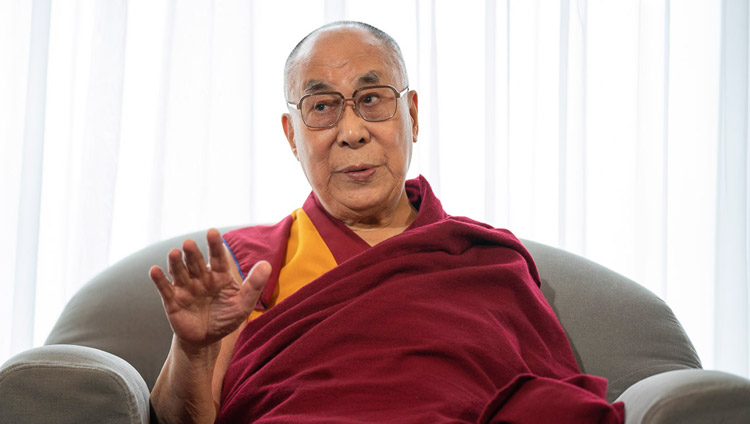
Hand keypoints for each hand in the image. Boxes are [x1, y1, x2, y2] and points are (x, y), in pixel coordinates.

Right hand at [149, 228, 270, 348]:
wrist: (206, 340)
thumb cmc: (226, 318)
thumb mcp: (243, 304)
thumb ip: (254, 285)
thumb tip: (266, 264)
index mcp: (219, 276)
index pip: (218, 258)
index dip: (215, 245)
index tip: (212, 232)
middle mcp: (201, 278)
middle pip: (196, 262)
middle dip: (192, 253)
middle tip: (189, 243)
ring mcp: (186, 288)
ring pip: (180, 272)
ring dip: (176, 262)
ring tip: (174, 253)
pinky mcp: (172, 301)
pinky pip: (165, 288)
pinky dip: (159, 280)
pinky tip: (154, 270)